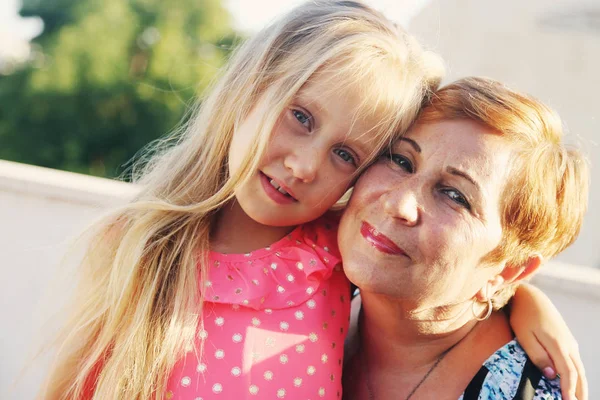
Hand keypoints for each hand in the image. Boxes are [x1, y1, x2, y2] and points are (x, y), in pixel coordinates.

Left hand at [509, 283, 586, 399]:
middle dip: (580, 391)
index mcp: (558, 345)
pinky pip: (575, 360)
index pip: (568, 373)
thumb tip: (551, 375)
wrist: (530, 296)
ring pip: (579, 367)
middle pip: (579, 373)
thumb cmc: (523, 316)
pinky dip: (578, 374)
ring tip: (579, 398)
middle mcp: (568, 344)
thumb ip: (537, 356)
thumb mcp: (524, 336)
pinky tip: (574, 380)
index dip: (569, 390)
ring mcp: (569, 341)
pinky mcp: (567, 339)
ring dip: (581, 384)